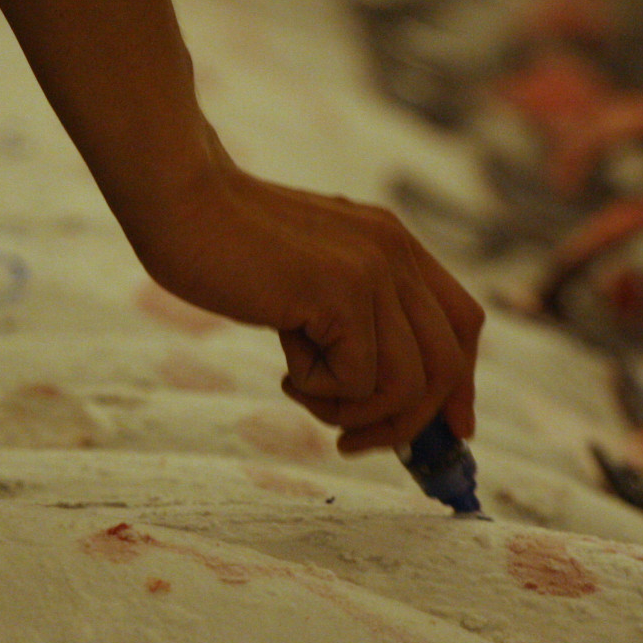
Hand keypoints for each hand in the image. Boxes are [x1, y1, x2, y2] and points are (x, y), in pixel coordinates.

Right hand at [122, 146, 483, 453]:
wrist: (180, 201)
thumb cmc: (222, 246)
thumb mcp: (307, 278)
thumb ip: (348, 313)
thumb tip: (379, 394)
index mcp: (394, 244)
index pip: (463, 323)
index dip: (460, 383)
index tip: (449, 430)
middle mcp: (397, 253)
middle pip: (446, 365)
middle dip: (406, 423)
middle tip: (350, 441)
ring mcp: (374, 270)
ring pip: (408, 385)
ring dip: (353, 412)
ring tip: (302, 391)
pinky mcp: (342, 292)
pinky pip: (359, 382)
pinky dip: (318, 392)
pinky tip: (283, 364)